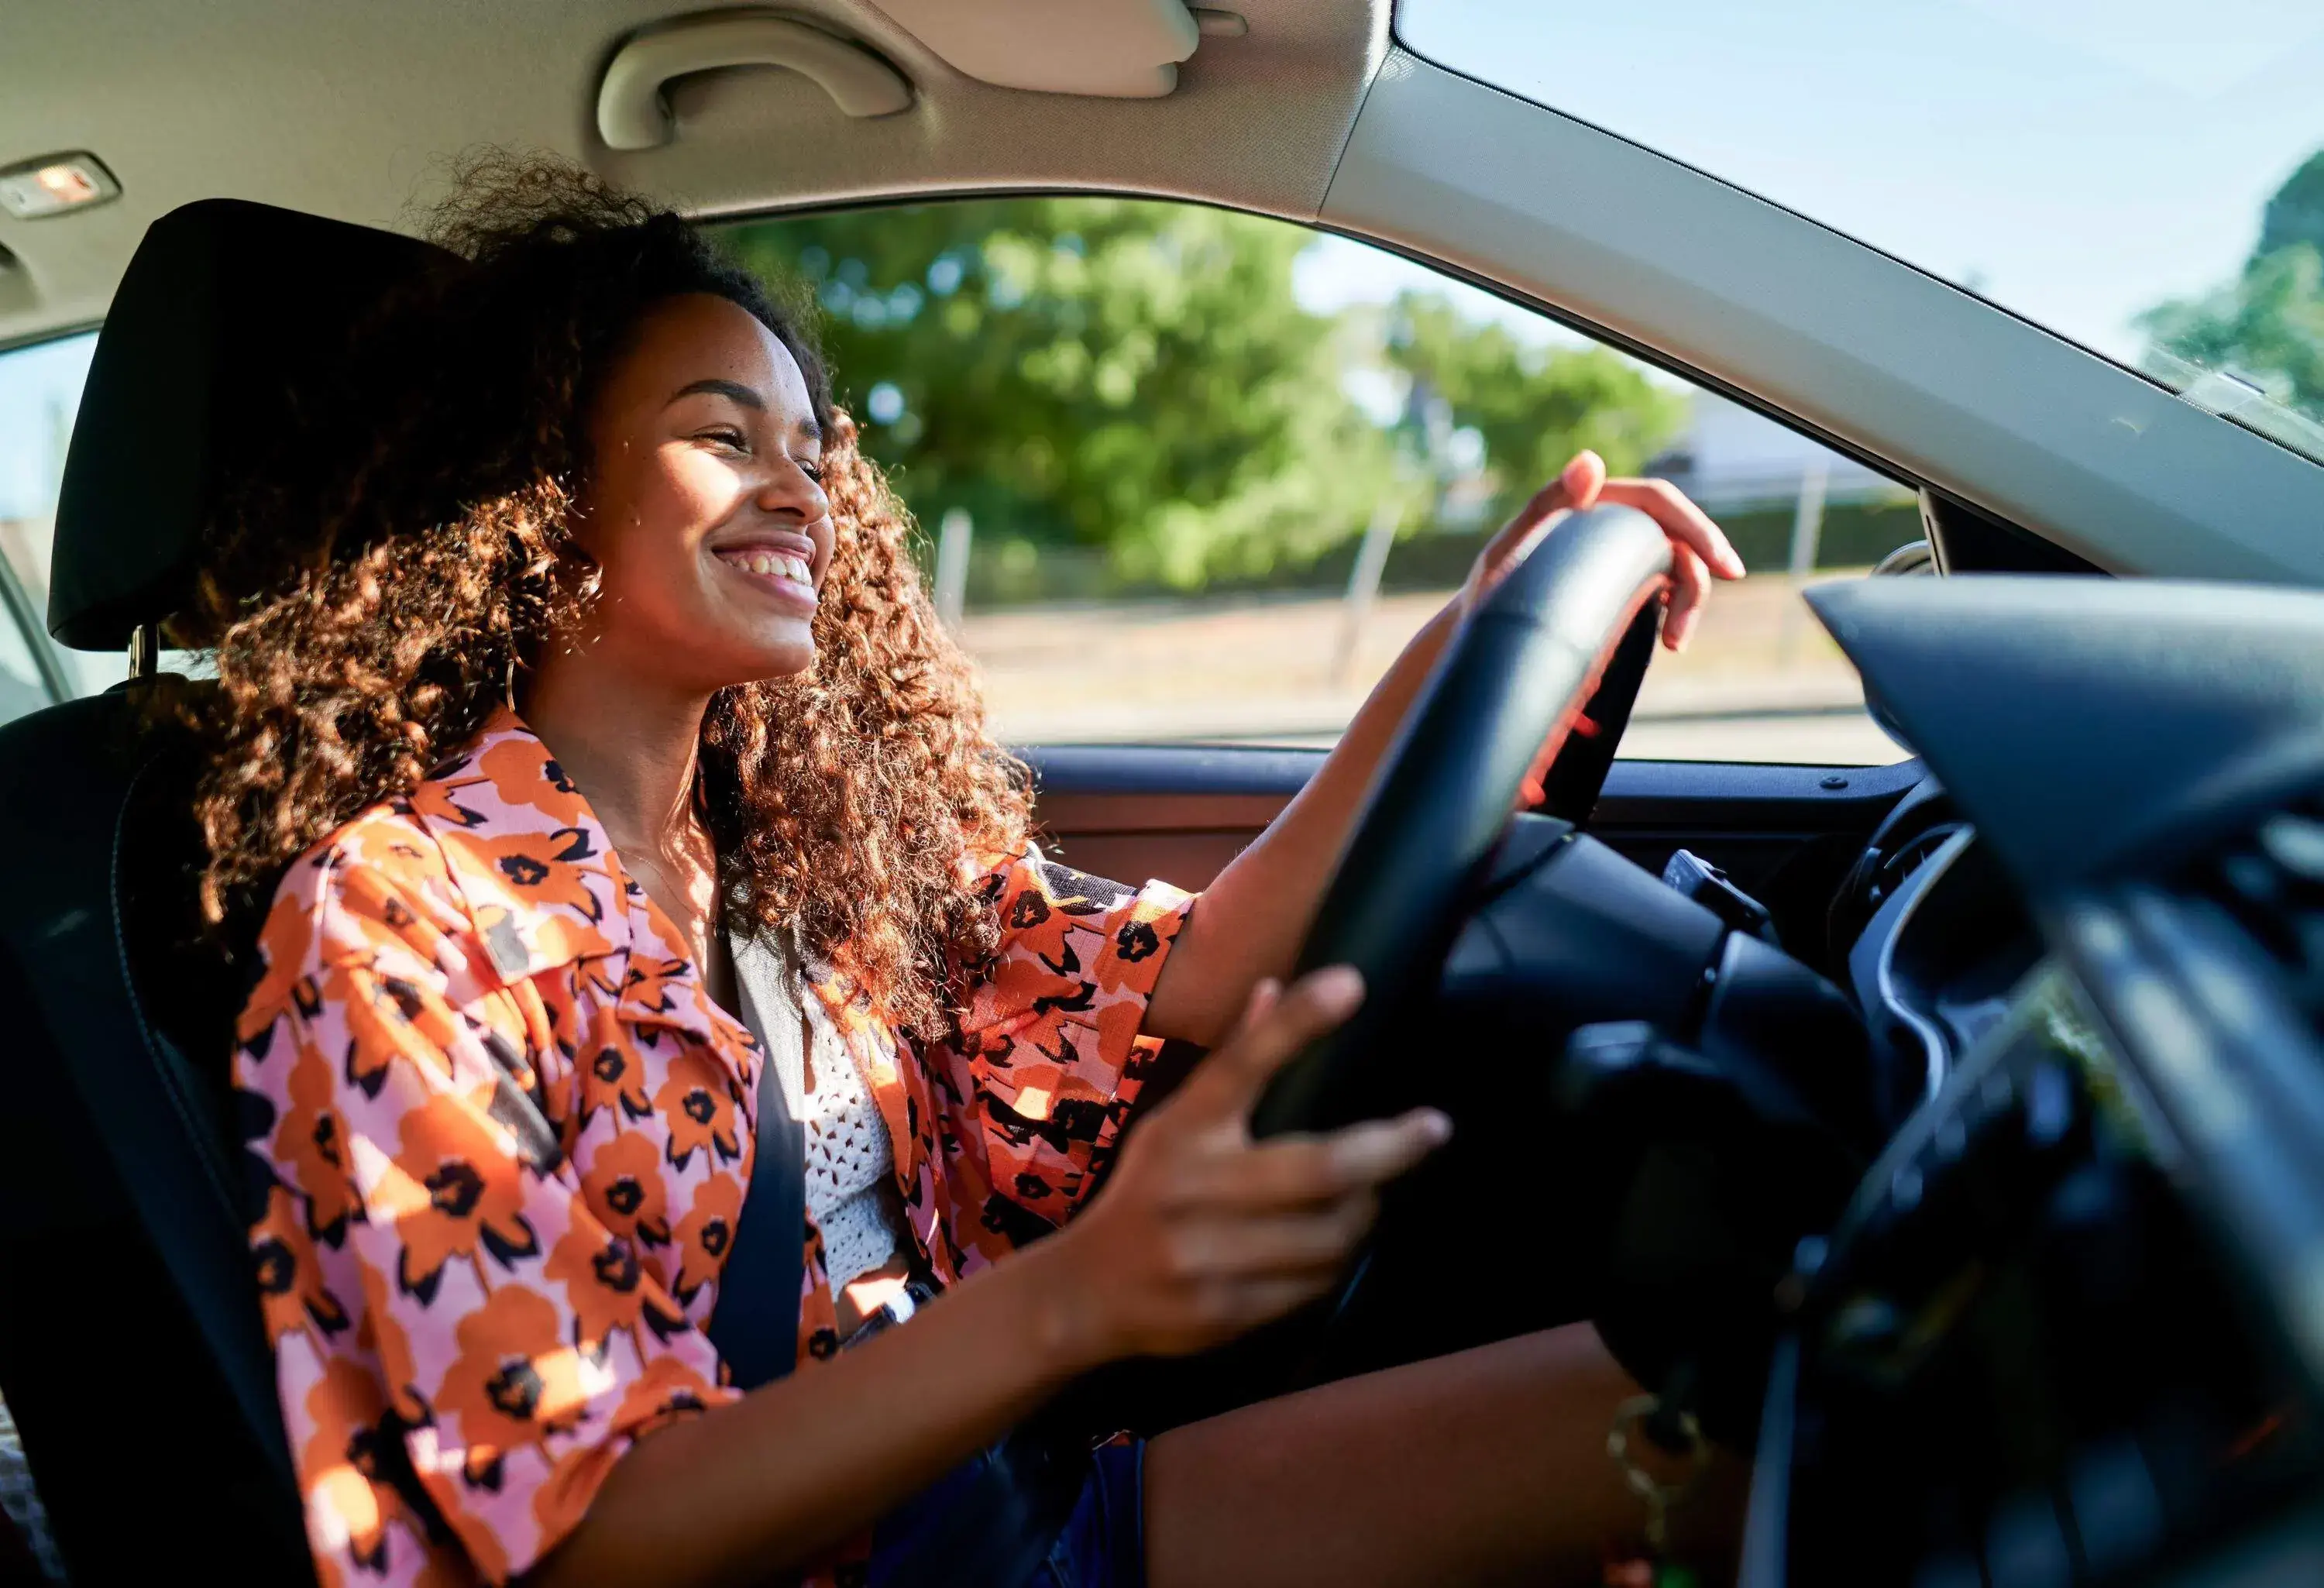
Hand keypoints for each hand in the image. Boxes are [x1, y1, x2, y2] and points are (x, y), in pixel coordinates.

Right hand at [1046, 968, 1449, 1362]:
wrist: (1084, 1295)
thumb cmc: (1147, 1193)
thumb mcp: (1175, 1124)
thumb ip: (1231, 1062)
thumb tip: (1273, 986)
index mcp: (1182, 1129)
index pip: (1242, 1063)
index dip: (1297, 1022)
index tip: (1353, 984)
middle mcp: (1191, 1187)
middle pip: (1317, 1166)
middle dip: (1390, 1147)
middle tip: (1435, 1127)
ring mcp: (1206, 1254)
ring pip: (1328, 1233)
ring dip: (1367, 1211)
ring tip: (1376, 1195)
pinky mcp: (1223, 1310)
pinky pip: (1311, 1285)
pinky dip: (1337, 1262)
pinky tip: (1339, 1245)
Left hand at [1461, 449, 1744, 652]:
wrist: (1481, 631)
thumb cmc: (1491, 589)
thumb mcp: (1510, 551)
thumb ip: (1546, 504)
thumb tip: (1591, 460)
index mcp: (1595, 503)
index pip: (1658, 501)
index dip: (1696, 527)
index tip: (1719, 565)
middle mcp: (1615, 524)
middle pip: (1678, 536)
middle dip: (1699, 577)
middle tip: (1686, 631)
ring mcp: (1623, 555)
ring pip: (1678, 567)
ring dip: (1688, 602)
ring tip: (1673, 644)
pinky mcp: (1626, 586)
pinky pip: (1666, 590)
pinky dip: (1677, 612)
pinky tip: (1668, 638)